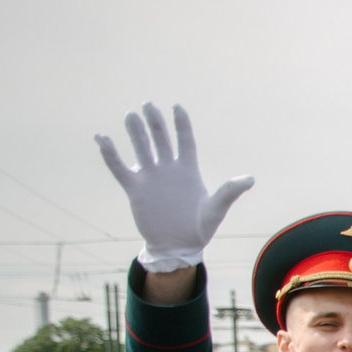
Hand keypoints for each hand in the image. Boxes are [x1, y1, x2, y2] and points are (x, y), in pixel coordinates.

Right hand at [93, 102, 251, 273]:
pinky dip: (111, 154)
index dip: (181, 124)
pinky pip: (120, 168)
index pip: (184, 141)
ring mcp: (150, 177)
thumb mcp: (215, 209)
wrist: (178, 246)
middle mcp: (168, 169)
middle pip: (160, 139)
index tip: (176, 106)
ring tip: (131, 116)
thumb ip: (228, 192)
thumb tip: (250, 179)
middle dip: (154, 122)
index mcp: (188, 170)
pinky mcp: (135, 189)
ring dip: (135, 132)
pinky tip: (101, 138)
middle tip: (147, 104)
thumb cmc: (200, 228)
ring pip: (141, 149)